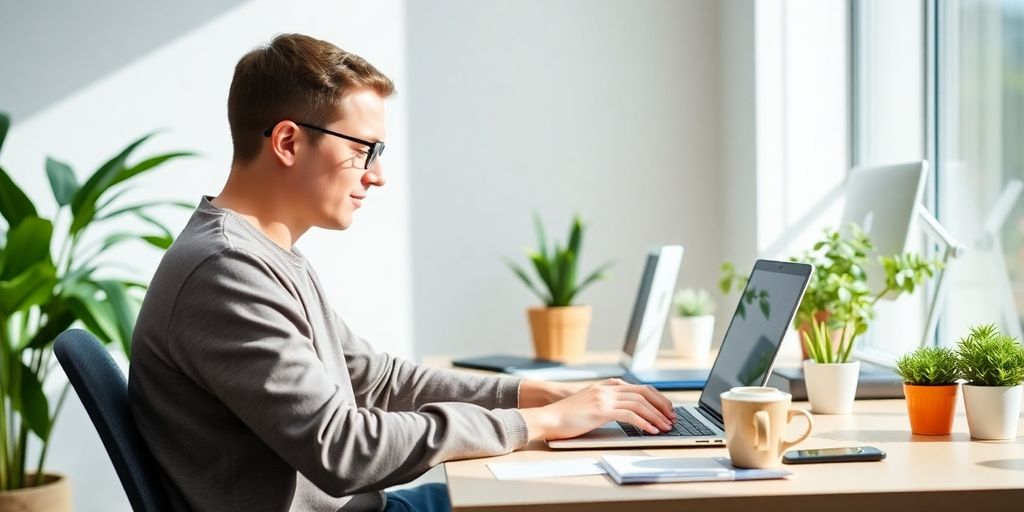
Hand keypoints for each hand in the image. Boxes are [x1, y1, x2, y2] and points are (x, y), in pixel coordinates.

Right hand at [518, 378, 676, 440]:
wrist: (547, 418)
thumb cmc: (566, 417)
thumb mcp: (589, 405)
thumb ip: (606, 404)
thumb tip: (626, 413)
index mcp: (606, 386)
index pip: (639, 387)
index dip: (656, 398)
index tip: (666, 408)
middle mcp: (607, 388)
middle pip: (644, 392)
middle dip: (662, 405)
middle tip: (672, 417)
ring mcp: (604, 398)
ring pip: (640, 403)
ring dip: (656, 416)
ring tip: (665, 427)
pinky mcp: (601, 410)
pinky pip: (630, 415)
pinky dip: (644, 423)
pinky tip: (651, 431)